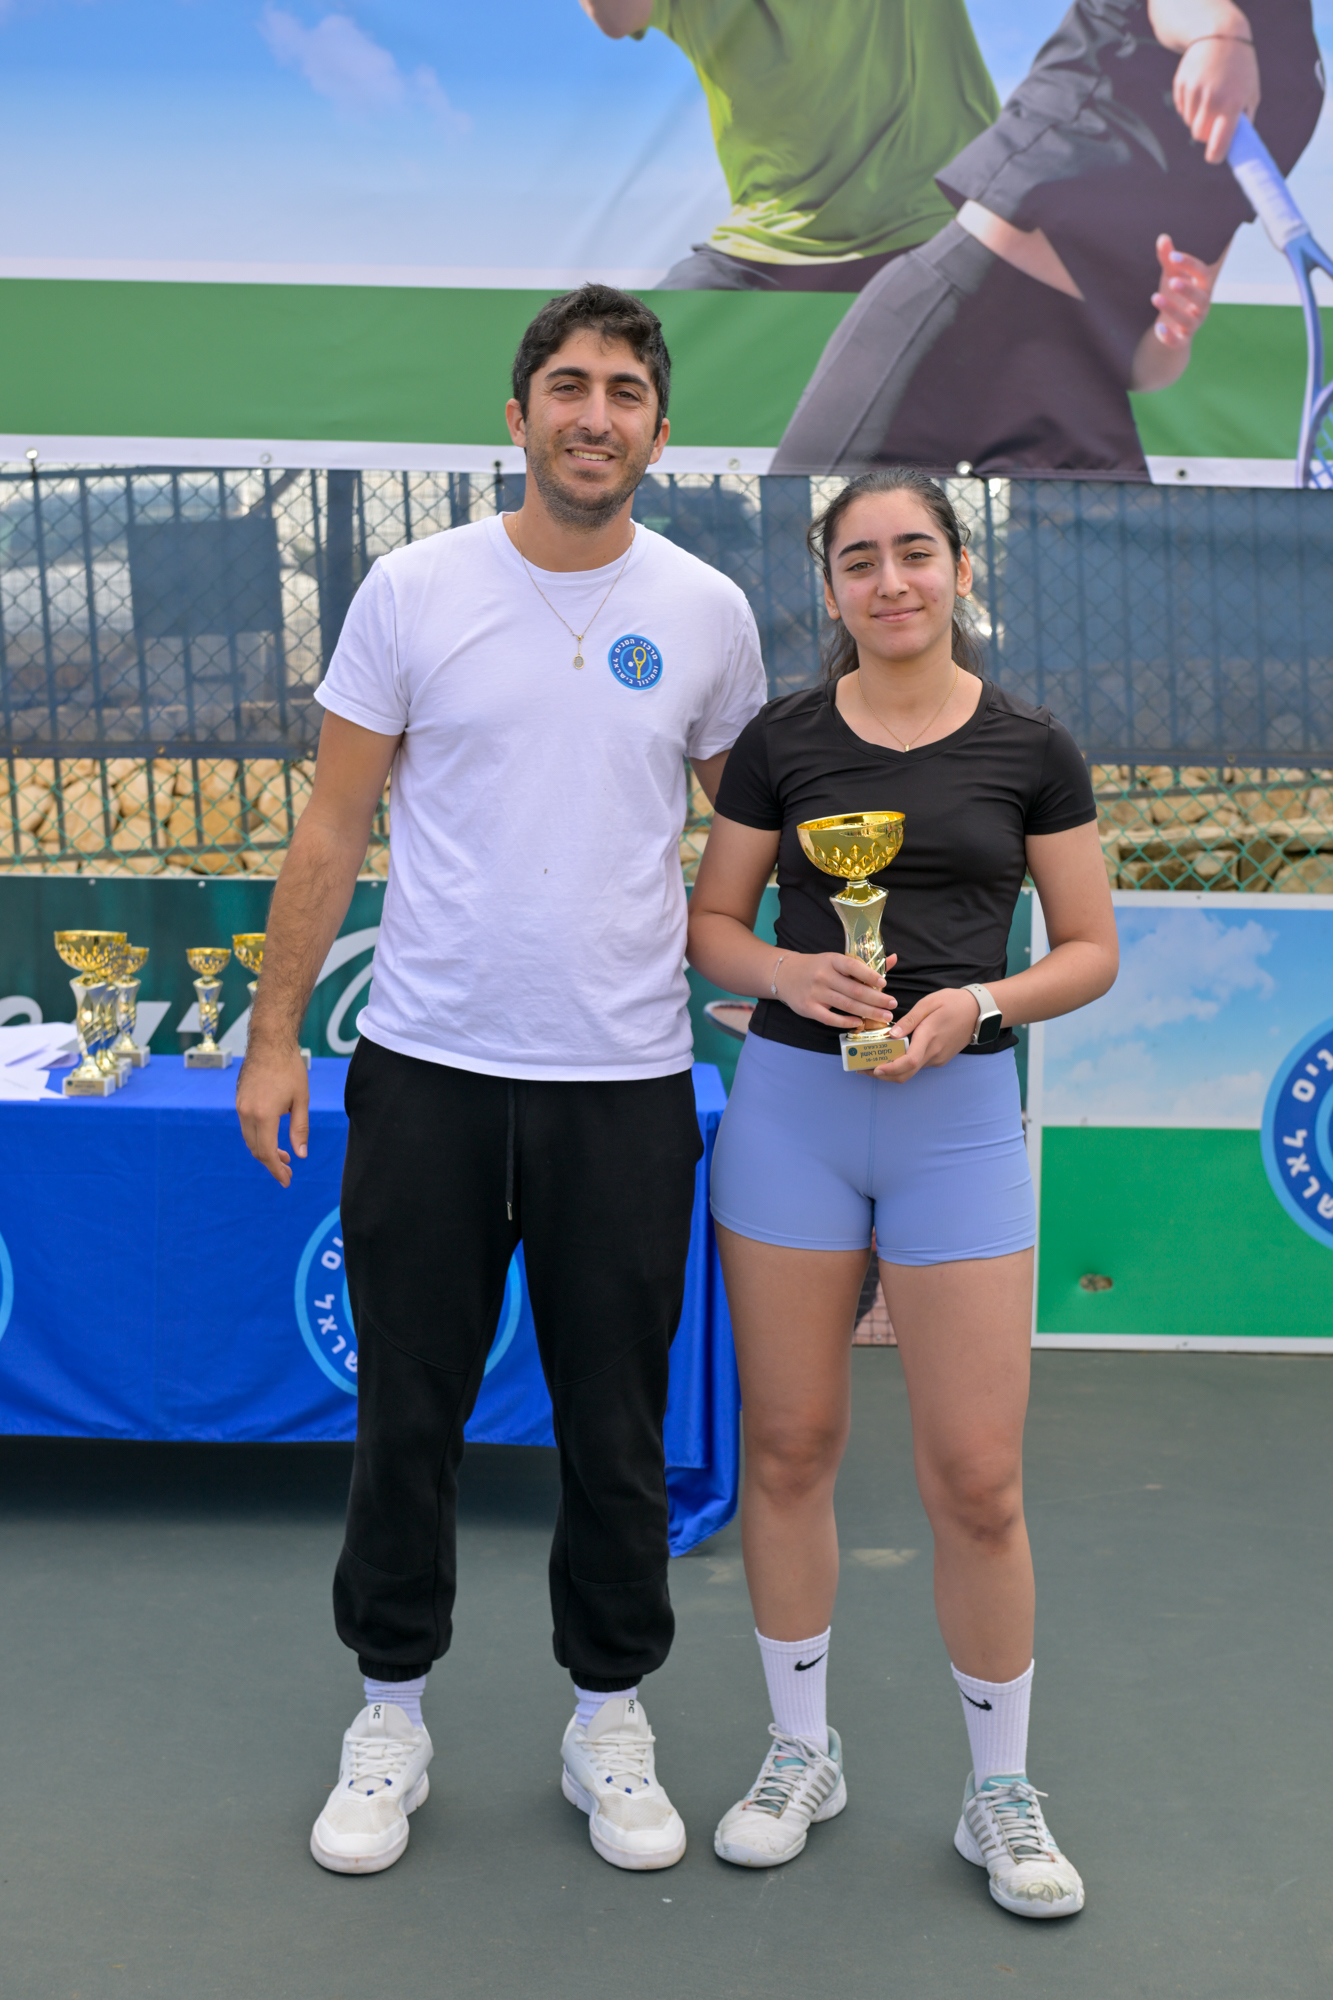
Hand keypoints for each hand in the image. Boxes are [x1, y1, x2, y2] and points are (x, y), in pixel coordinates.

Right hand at [236, 1043, 309, 1186]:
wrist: (270, 1042)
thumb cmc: (289, 1068)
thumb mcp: (301, 1100)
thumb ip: (300, 1129)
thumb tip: (301, 1154)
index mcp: (263, 1115)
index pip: (267, 1153)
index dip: (276, 1170)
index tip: (286, 1181)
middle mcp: (246, 1113)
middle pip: (256, 1149)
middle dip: (271, 1164)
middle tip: (288, 1171)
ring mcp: (240, 1106)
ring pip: (249, 1139)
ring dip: (264, 1150)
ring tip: (283, 1156)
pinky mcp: (239, 1100)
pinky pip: (246, 1126)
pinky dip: (258, 1137)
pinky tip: (272, 1137)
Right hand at [776, 951, 898, 1031]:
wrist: (785, 974)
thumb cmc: (817, 967)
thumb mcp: (837, 960)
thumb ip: (865, 964)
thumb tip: (893, 959)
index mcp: (832, 961)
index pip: (853, 966)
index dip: (870, 975)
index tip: (885, 983)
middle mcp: (823, 976)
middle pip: (854, 990)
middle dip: (876, 999)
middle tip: (892, 1005)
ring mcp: (815, 993)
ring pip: (846, 1005)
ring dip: (868, 1012)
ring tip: (884, 1016)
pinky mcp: (809, 1008)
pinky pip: (830, 1018)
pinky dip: (846, 1021)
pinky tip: (859, 1022)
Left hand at [870, 987, 981, 1080]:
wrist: (979, 1011)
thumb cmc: (954, 1003)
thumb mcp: (929, 1004)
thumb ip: (909, 1021)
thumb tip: (892, 1035)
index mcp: (930, 1038)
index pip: (909, 1062)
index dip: (890, 1069)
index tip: (874, 1068)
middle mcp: (934, 1054)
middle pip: (906, 1074)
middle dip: (882, 1075)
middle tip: (862, 1068)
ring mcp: (938, 1058)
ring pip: (911, 1072)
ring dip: (891, 1071)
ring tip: (871, 1061)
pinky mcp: (940, 1058)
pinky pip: (918, 1066)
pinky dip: (902, 1066)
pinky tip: (891, 1055)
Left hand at [1149, 234, 1217, 348]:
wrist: (1172, 329)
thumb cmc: (1175, 296)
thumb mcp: (1171, 276)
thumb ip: (1168, 259)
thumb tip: (1163, 237)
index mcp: (1202, 287)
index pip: (1201, 273)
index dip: (1189, 264)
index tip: (1172, 256)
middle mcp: (1201, 306)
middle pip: (1201, 298)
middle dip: (1188, 289)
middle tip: (1172, 281)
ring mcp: (1193, 325)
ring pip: (1188, 320)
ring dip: (1173, 309)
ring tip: (1155, 297)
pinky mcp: (1181, 341)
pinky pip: (1178, 341)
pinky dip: (1169, 337)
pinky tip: (1158, 329)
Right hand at [1172, 33, 1258, 163]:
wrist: (1221, 34)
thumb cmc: (1240, 69)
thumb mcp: (1250, 92)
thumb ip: (1243, 120)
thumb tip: (1234, 147)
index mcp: (1232, 104)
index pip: (1218, 143)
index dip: (1215, 155)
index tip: (1215, 157)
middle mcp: (1212, 99)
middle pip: (1200, 135)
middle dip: (1206, 132)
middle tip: (1214, 121)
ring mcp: (1194, 91)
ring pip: (1189, 121)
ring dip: (1198, 116)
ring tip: (1209, 96)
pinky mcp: (1181, 85)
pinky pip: (1181, 108)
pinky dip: (1189, 104)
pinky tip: (1200, 87)